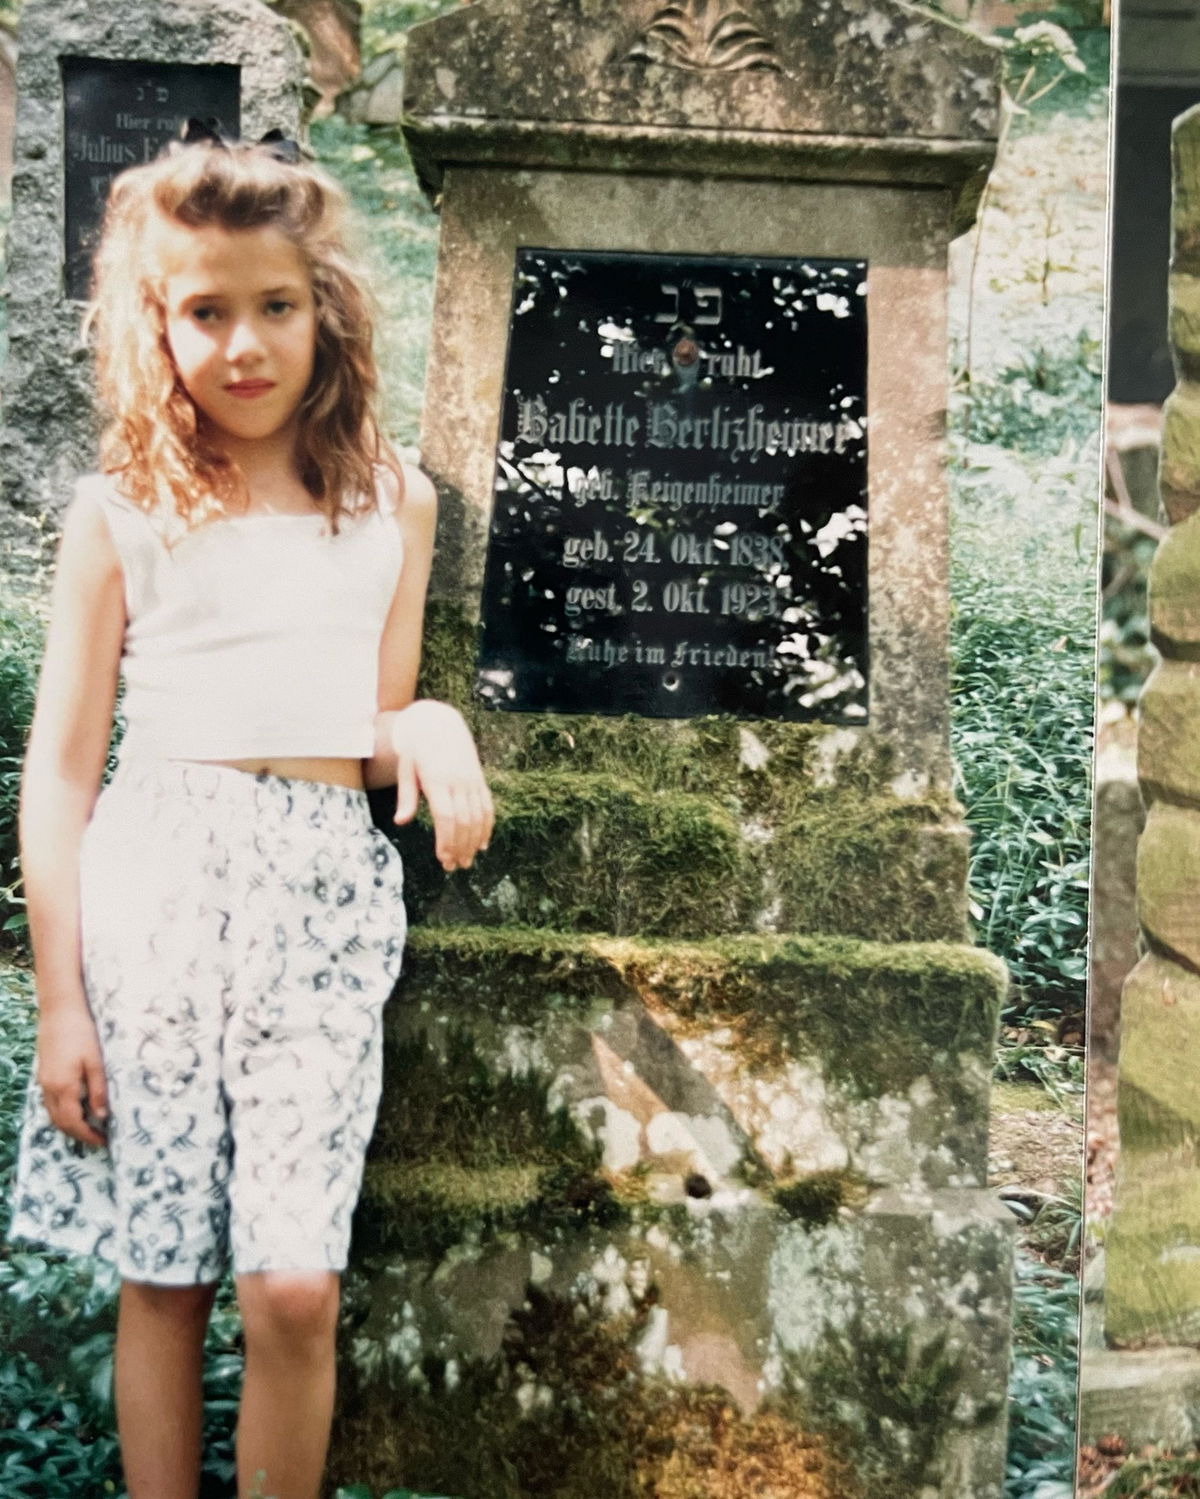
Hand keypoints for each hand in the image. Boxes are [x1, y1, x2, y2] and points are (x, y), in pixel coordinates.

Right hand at [37, 1004, 108, 1146]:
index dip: (88, 1135)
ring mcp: (44, 1082)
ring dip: (69, 1125)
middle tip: (98, 1138)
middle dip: (78, 1134)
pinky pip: (50, 1103)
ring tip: (89, 1127)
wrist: (59, 1011)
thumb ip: (98, 1090)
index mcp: (64, 1087)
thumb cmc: (81, 1033)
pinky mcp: (44, 1074)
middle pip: (60, 1123)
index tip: (103, 1141)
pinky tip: (75, 1108)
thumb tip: (102, 1116)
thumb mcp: (96, 1061)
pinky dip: (62, 1113)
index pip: (74, 1123)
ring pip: (53, 1114)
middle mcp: (50, 1088)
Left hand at [391, 700, 493, 871]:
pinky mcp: (480, 780)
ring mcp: (472, 781)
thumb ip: (406, 796)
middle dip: (460, 846)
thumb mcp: (406, 769)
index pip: (446, 816)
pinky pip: (487, 807)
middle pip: (464, 821)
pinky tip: (481, 844)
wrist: (440, 724)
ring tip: (466, 861)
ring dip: (473, 842)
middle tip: (453, 866)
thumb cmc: (417, 751)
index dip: (446, 839)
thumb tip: (400, 822)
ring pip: (478, 817)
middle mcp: (458, 781)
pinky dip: (487, 827)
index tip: (443, 858)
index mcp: (437, 780)